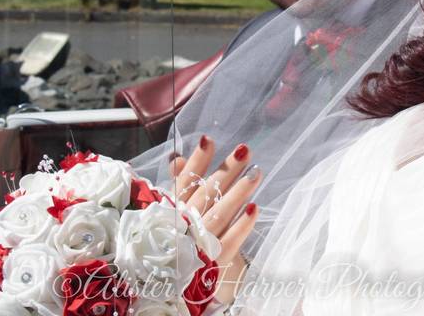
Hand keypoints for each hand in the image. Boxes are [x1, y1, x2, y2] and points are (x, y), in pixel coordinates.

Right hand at [169, 136, 260, 303]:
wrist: (166, 284)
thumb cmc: (172, 239)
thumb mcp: (168, 211)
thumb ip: (177, 184)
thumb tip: (178, 158)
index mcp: (171, 211)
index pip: (185, 182)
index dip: (197, 161)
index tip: (208, 140)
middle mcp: (183, 224)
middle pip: (208, 193)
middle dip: (227, 170)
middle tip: (245, 150)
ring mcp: (198, 242)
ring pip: (220, 213)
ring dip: (238, 193)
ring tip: (257, 173)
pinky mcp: (212, 262)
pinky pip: (229, 242)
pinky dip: (241, 226)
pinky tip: (255, 209)